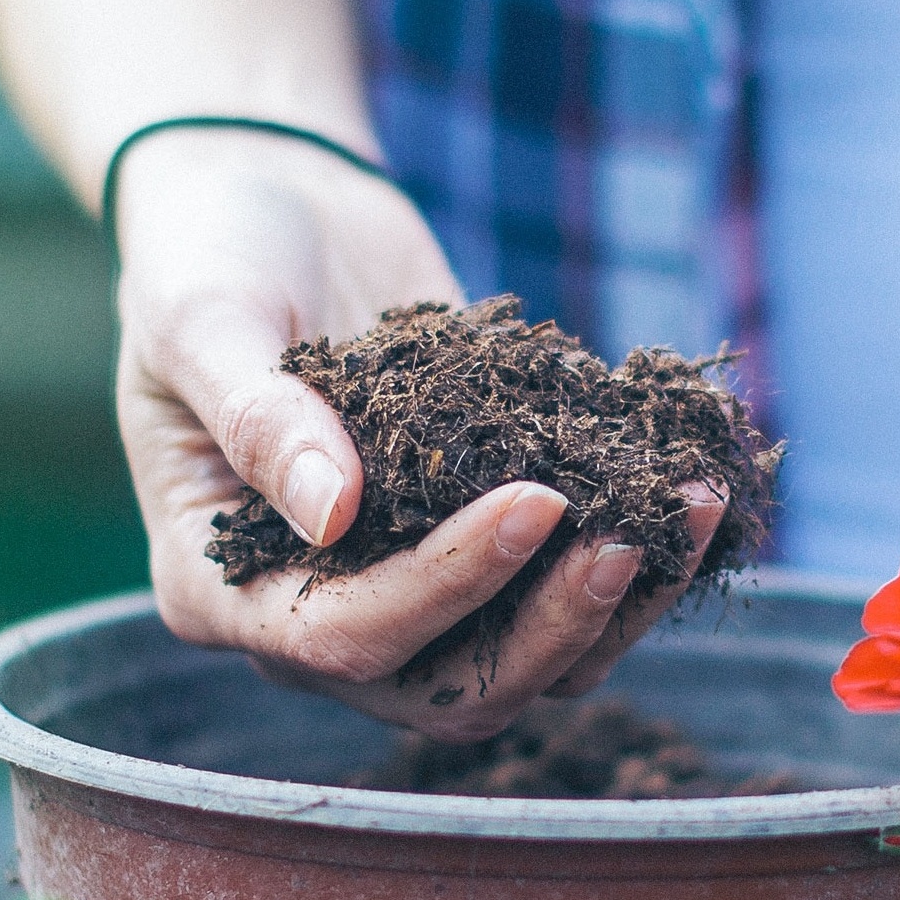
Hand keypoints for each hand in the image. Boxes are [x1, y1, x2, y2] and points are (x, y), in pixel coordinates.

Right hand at [115, 126, 724, 737]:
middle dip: (550, 625)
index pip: (339, 639)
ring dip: (616, 606)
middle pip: (449, 691)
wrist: (271, 208)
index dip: (446, 585)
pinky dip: (637, 564)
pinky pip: (566, 600)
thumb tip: (333, 515)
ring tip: (690, 508)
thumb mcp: (202, 318)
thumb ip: (255, 414)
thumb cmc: (209, 255)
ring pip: (528, 666)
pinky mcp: (479, 554)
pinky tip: (697, 498)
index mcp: (219, 589)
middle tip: (628, 535)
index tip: (535, 499)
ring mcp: (404, 597)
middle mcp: (311, 621)